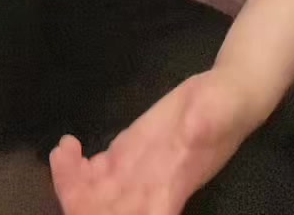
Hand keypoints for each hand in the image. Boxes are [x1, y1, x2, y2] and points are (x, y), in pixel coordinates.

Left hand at [50, 68, 257, 214]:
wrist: (228, 91)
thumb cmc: (229, 102)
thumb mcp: (221, 107)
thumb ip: (207, 121)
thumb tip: (193, 130)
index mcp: (171, 186)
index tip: (90, 209)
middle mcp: (149, 189)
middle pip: (107, 214)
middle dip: (81, 204)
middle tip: (67, 167)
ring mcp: (134, 173)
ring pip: (93, 197)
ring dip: (71, 185)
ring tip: (64, 152)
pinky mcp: (126, 153)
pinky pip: (94, 173)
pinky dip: (73, 168)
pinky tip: (67, 146)